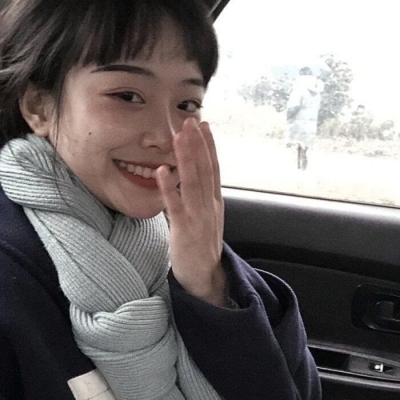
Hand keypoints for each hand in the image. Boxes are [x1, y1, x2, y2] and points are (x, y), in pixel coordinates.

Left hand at [156, 117, 225, 305]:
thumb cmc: (202, 244)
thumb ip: (203, 196)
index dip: (209, 145)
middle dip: (198, 144)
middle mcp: (209, 205)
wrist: (205, 276)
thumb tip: (195, 176)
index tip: (203, 125)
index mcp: (215, 201)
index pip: (214, 167)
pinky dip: (169, 188)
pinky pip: (175, 206)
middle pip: (204, 169)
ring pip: (193, 182)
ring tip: (180, 136)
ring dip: (187, 158)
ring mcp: (198, 217)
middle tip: (191, 121)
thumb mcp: (208, 216)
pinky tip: (161, 171)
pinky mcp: (184, 230)